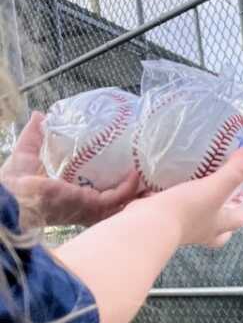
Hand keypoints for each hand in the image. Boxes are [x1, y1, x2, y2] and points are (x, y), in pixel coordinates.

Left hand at [0, 111, 141, 226]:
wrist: (11, 193)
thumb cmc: (15, 180)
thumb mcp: (29, 152)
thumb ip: (37, 134)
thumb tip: (40, 115)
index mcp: (73, 195)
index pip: (100, 191)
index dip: (114, 180)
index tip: (125, 163)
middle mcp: (86, 205)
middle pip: (118, 200)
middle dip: (134, 189)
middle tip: (145, 168)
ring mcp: (91, 207)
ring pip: (124, 201)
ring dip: (138, 189)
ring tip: (148, 170)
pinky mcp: (92, 204)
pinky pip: (118, 197)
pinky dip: (129, 186)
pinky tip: (136, 173)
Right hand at [143, 146, 242, 246]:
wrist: (148, 227)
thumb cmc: (186, 210)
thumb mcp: (215, 188)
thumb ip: (234, 171)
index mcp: (219, 224)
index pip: (240, 218)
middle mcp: (202, 230)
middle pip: (219, 227)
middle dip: (222, 213)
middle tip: (220, 194)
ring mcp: (181, 229)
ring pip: (194, 219)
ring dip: (196, 206)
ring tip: (194, 185)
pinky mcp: (160, 223)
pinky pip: (168, 210)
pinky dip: (167, 199)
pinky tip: (163, 183)